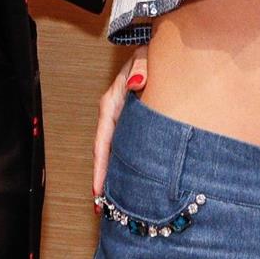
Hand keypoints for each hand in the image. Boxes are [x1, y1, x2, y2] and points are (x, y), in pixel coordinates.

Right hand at [93, 46, 147, 204]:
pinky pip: (126, 145)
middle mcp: (115, 112)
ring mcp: (124, 117)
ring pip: (115, 150)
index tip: (98, 191)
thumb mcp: (145, 56)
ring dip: (115, 174)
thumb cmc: (151, 53)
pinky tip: (132, 180)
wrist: (161, 49)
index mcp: (113, 101)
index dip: (100, 167)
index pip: (102, 139)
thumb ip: (141, 67)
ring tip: (116, 203)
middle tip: (105, 209)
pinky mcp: (134, 120)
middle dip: (105, 178)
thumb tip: (136, 83)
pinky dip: (125, 164)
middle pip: (106, 151)